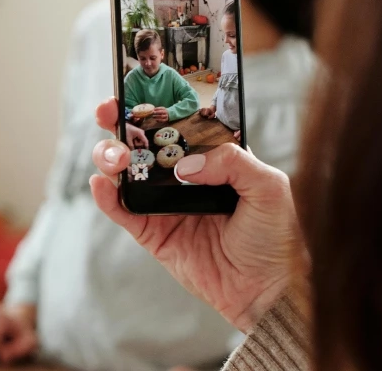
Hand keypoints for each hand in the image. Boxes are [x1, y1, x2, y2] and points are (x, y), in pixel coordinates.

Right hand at [88, 96, 300, 331]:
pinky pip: (122, 210)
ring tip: (116, 158)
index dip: (153, 105)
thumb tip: (185, 165)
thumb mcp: (269, 186)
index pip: (177, 122)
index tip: (135, 91)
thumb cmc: (277, 236)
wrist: (268, 289)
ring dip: (110, 156)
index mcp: (212, 157)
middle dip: (119, 121)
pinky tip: (103, 184)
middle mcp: (183, 176)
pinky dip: (107, 196)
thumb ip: (232, 161)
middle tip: (109, 112)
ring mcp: (164, 203)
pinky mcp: (151, 232)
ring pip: (124, 171)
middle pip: (141, 141)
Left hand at [125, 123, 148, 148]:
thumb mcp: (128, 139)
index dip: (146, 145)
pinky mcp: (139, 134)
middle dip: (137, 144)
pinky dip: (135, 141)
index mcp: (140, 133)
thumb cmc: (126, 130)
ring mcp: (141, 133)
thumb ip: (131, 145)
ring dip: (136, 142)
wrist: (124, 126)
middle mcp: (142, 133)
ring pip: (140, 141)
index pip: (145, 140)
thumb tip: (133, 150)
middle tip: (133, 143)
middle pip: (142, 142)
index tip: (146, 149)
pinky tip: (132, 139)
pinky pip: (138, 140)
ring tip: (131, 140)